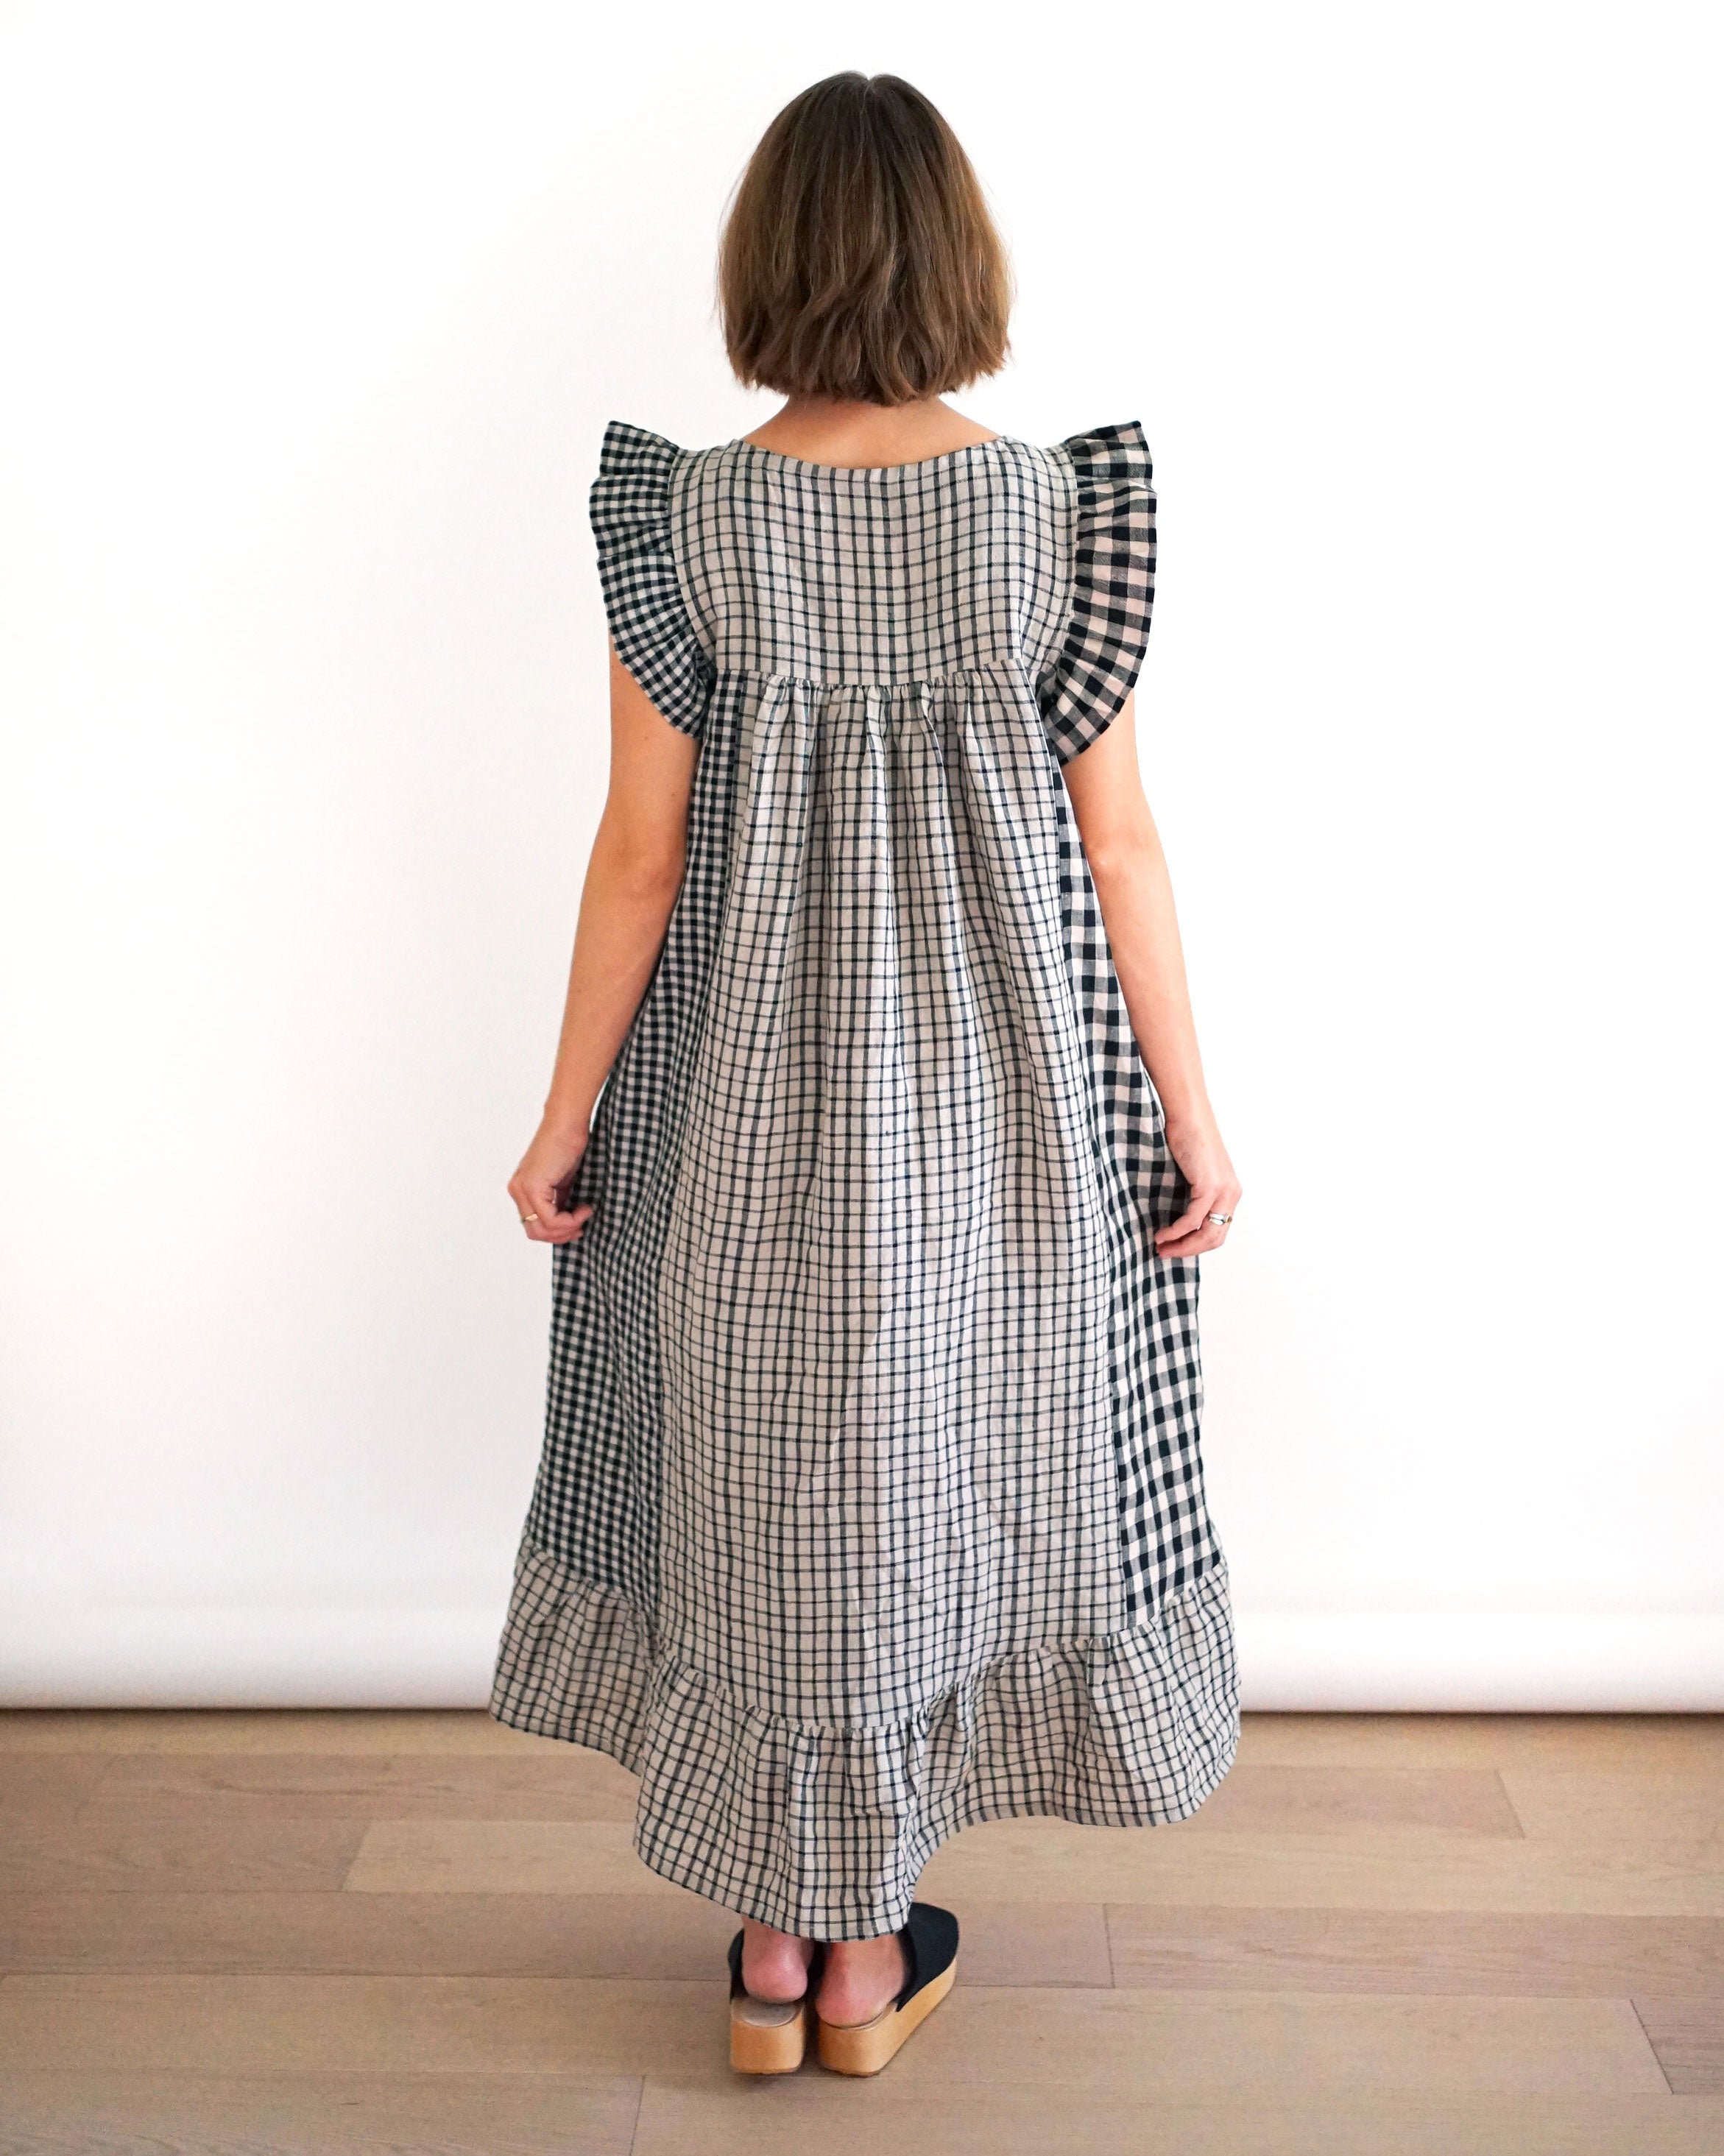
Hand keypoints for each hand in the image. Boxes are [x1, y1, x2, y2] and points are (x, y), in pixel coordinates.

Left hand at [507, 1119, 596, 1245]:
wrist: (567, 1123)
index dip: (556, 1233)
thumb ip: (558, 1201)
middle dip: (561, 1235)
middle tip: (581, 1226)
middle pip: (535, 1232)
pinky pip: (550, 1219)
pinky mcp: (533, 1187)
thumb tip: (567, 1223)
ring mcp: (522, 1189)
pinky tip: (584, 1208)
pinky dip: (571, 1220)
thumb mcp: (562, 1181)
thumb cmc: (568, 1144)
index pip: (533, 1226)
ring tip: (584, 1214)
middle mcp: (516, 1190)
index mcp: (521, 1189)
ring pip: (542, 1229)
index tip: (577, 1226)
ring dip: (567, 1228)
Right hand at [1154, 1115, 1241, 1259]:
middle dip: (1189, 1251)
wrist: (1189, 1117)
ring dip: (1182, 1246)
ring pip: (1206, 1234)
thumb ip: (1196, 1194)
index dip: (1197, 1246)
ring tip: (1161, 1248)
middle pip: (1215, 1238)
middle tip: (1166, 1254)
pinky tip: (1163, 1234)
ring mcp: (1223, 1192)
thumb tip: (1181, 1219)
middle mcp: (1232, 1195)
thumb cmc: (1188, 1139)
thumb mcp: (1197, 1173)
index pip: (1219, 1232)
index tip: (1175, 1249)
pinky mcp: (1210, 1186)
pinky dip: (1176, 1231)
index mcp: (1231, 1193)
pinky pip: (1193, 1220)